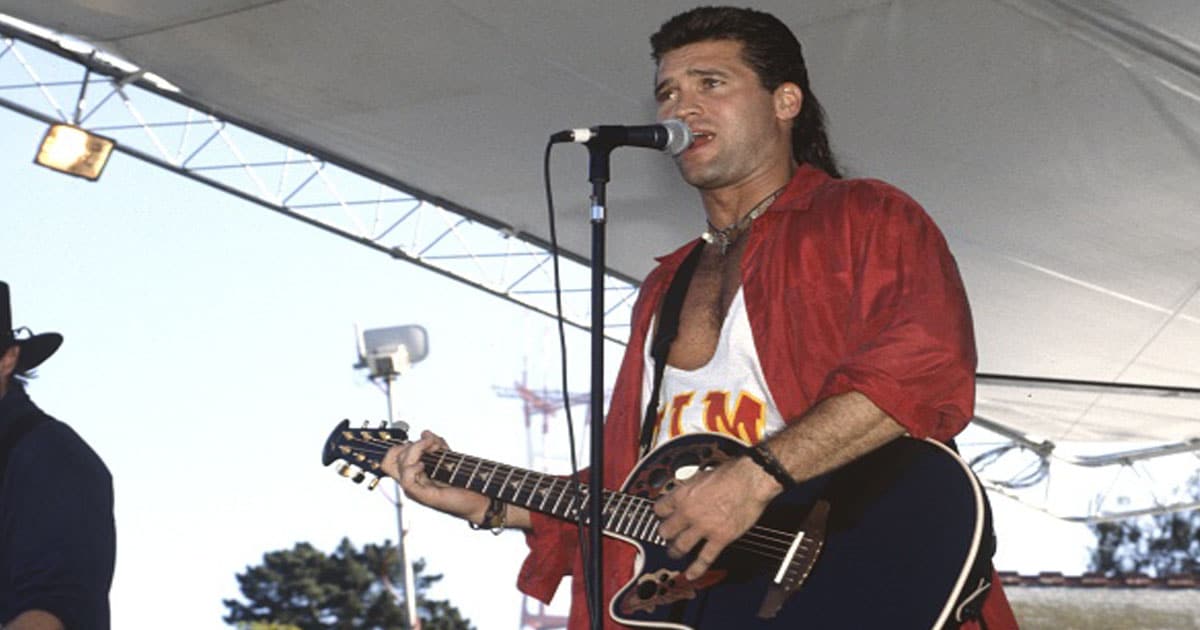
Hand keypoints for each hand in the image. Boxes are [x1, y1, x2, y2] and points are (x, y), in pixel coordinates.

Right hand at [380, 430, 489, 523]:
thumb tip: (425, 433)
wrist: (477, 498)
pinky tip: (424, 466)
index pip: (391, 456)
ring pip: (399, 464)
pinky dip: (413, 468)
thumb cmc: (462, 481)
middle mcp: (411, 479)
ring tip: (433, 449)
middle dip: (412, 443)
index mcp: (414, 471)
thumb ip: (435, 444)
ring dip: (416, 449)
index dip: (402, 443)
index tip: (424, 441)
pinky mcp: (421, 496)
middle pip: (392, 456)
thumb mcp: (448, 456)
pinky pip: (406, 480)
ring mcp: (415, 488)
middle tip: (430, 444)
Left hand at [653, 456, 780, 579]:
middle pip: (666, 530)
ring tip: (674, 553)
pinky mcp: (720, 538)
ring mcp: (703, 527)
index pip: (660, 508)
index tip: (662, 515)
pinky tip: (691, 574)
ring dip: (675, 551)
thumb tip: (687, 490)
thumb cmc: (732, 473)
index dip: (660, 513)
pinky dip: (696, 568)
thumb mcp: (702, 474)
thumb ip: (691, 487)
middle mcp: (689, 512)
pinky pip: (705, 557)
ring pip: (680, 545)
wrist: (750, 480)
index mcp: (683, 494)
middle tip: (665, 536)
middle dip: (664, 534)